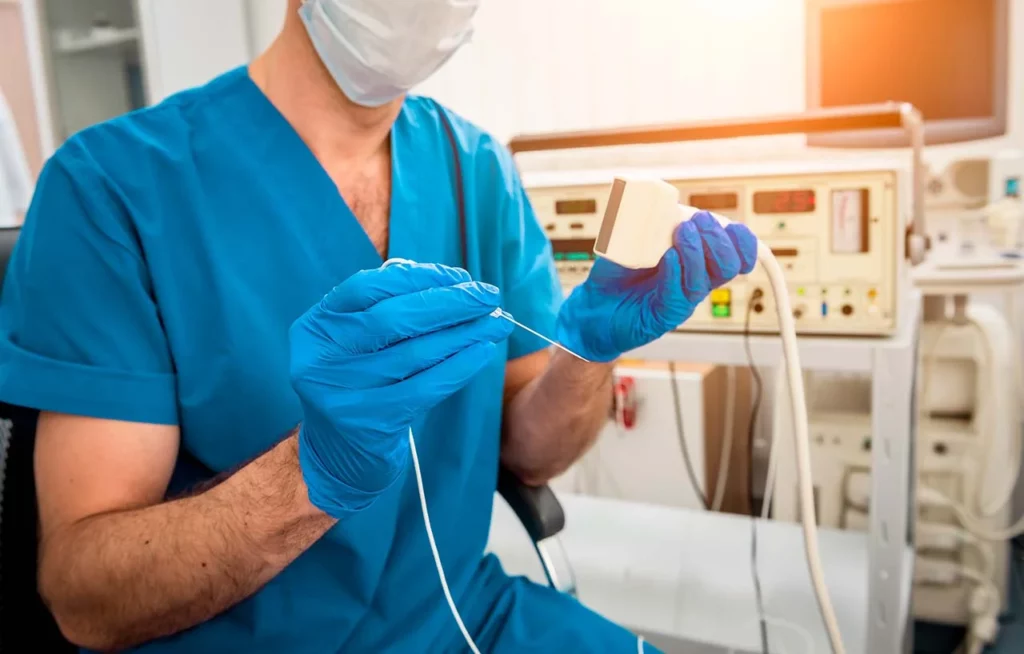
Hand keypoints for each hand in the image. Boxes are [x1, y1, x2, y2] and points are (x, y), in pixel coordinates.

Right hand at [289, 261, 513, 518]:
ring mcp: (340, 393)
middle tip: (490, 296)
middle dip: (450, 303)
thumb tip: (455, 283)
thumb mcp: (360, 343)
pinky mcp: (367, 423)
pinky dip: (459, 367)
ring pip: (414, 353)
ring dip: (464, 334)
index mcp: (315, 326)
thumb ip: (391, 307)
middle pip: (393, 318)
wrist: (340, 456)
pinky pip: (424, 388)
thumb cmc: (361, 384)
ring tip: (498, 322)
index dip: (418, 277)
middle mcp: (319, 358)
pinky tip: (483, 352)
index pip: (368, 287)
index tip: (461, 277)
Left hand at [556, 212, 757, 361]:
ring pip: (708, 279)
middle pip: (730, 265)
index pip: (738, 255)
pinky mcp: (664, 315)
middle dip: (719, 238)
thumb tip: (664, 201)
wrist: (593, 307)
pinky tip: (668, 257)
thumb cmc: (617, 274)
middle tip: (697, 222)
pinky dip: (676, 271)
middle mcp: (695, 281)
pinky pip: (679, 294)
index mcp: (697, 263)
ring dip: (697, 250)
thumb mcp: (638, 239)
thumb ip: (655, 222)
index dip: (741, 239)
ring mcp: (681, 299)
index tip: (719, 221)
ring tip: (681, 232)